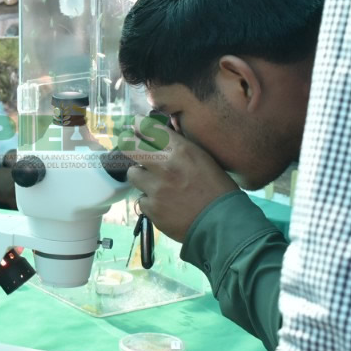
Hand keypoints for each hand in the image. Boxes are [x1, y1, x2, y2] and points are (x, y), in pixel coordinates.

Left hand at [121, 127, 237, 242]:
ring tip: (154, 182)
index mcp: (181, 150)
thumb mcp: (204, 159)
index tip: (135, 127)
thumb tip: (161, 139)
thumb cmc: (219, 190)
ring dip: (141, 176)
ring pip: (132, 173)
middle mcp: (164, 166)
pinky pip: (141, 199)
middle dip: (128, 144)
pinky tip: (163, 204)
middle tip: (130, 147)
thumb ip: (180, 148)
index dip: (138, 126)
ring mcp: (155, 188)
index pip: (147, 128)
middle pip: (129, 145)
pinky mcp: (151, 208)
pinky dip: (150, 201)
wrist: (222, 224)